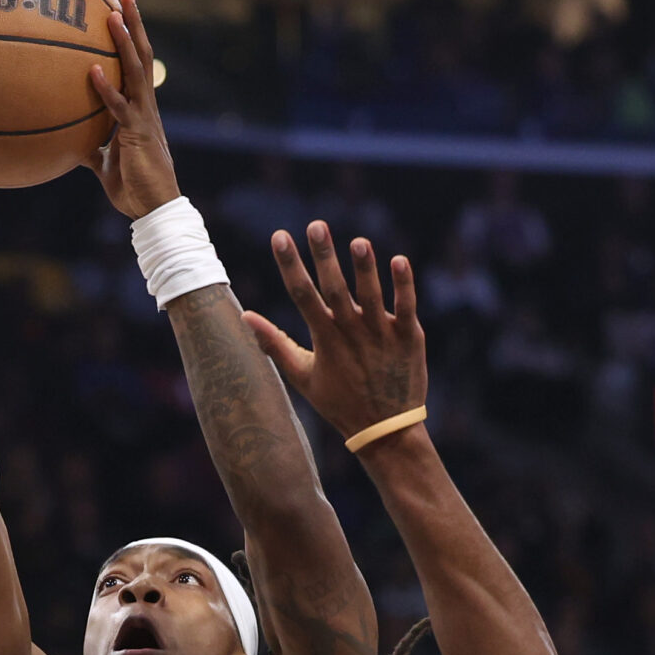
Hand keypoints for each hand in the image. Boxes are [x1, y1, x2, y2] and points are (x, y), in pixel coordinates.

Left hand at [84, 0, 180, 219]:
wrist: (153, 209)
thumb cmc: (133, 187)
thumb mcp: (106, 164)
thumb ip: (93, 147)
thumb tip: (73, 143)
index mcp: (140, 108)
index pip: (137, 65)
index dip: (131, 38)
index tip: (121, 11)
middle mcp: (145, 106)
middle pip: (141, 55)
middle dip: (134, 24)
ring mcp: (143, 117)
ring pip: (135, 71)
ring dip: (124, 42)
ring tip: (112, 15)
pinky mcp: (137, 134)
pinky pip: (118, 108)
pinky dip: (105, 89)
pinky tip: (90, 72)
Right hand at [245, 222, 427, 447]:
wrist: (385, 429)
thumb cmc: (339, 401)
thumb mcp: (301, 376)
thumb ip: (274, 344)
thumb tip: (245, 317)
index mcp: (324, 338)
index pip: (302, 295)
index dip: (289, 264)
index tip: (279, 236)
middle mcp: (351, 332)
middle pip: (335, 289)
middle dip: (324, 257)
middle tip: (316, 225)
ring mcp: (382, 333)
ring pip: (372, 295)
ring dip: (365, 269)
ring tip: (358, 242)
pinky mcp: (408, 336)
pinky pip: (407, 306)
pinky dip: (403, 285)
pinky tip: (399, 260)